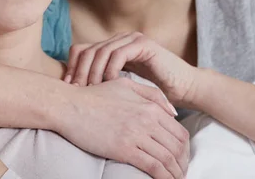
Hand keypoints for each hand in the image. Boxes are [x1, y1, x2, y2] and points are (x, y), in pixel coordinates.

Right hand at [58, 78, 189, 178]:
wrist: (69, 106)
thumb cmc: (94, 96)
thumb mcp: (125, 85)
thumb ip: (151, 95)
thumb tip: (173, 112)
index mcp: (149, 106)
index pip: (179, 132)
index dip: (184, 150)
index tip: (181, 160)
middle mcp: (147, 120)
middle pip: (177, 148)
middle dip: (182, 164)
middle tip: (179, 173)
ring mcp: (136, 135)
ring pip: (168, 159)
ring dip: (175, 174)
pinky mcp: (124, 149)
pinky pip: (153, 167)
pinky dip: (163, 177)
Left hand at [65, 32, 199, 107]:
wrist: (183, 88)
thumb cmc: (152, 92)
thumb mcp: (121, 87)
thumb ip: (102, 82)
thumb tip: (74, 91)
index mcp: (111, 47)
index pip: (81, 50)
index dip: (72, 67)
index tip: (68, 88)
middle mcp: (119, 39)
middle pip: (88, 50)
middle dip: (79, 71)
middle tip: (76, 91)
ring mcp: (131, 39)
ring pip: (100, 51)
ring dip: (93, 72)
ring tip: (91, 90)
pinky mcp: (143, 44)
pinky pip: (118, 54)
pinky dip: (110, 69)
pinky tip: (110, 84)